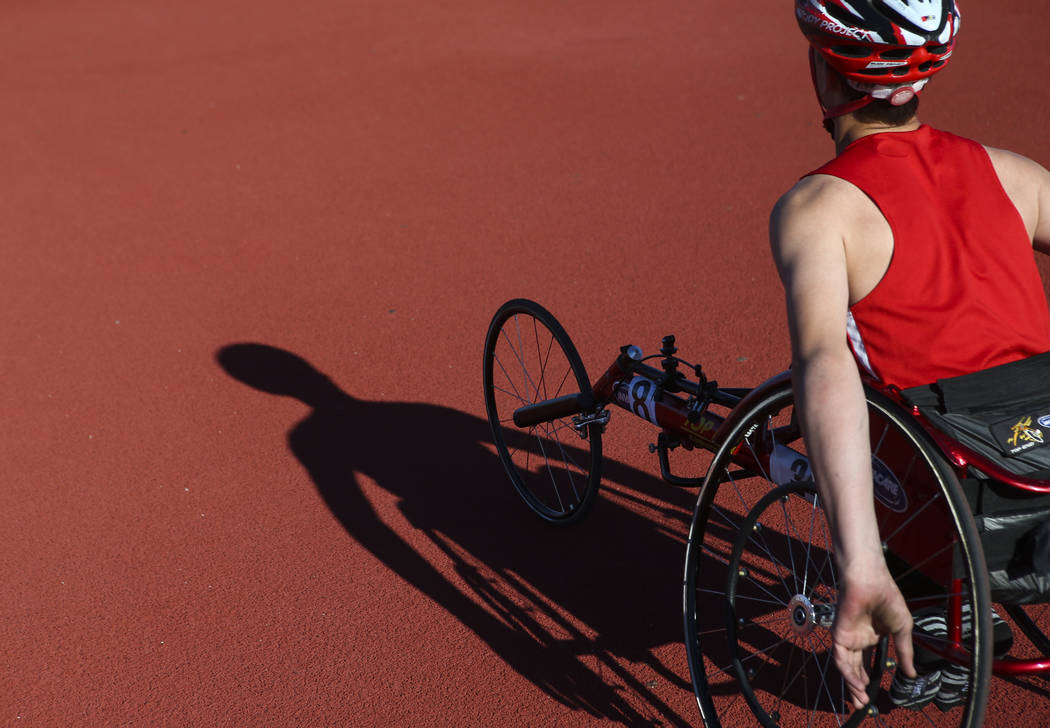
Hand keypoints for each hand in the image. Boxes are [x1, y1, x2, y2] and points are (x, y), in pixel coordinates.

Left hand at [832, 566, 915, 709]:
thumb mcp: (902, 629)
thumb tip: (911, 674)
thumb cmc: (887, 597)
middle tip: (863, 704)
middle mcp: (858, 638)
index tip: (874, 694)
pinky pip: (841, 658)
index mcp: (871, 635)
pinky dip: (848, 673)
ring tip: (860, 700)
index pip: (867, 661)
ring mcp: (848, 637)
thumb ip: (904, 652)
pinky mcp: (840, 634)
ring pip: (847, 666)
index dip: (868, 678)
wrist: (871, 581)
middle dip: (858, 687)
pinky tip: (858, 684)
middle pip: (855, 668)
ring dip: (852, 684)